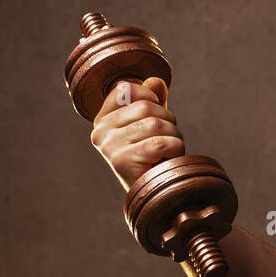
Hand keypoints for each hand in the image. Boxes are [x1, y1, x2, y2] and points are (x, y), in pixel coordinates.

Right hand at [89, 76, 184, 190]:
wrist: (154, 196)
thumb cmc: (153, 158)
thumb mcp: (152, 124)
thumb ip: (153, 100)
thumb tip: (156, 80)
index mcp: (102, 119)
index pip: (127, 88)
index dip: (151, 98)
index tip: (155, 119)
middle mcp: (99, 132)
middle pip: (146, 106)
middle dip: (168, 122)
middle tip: (166, 142)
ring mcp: (108, 146)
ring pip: (157, 124)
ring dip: (174, 137)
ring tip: (166, 153)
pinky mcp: (122, 161)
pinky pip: (162, 143)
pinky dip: (175, 150)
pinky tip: (167, 160)